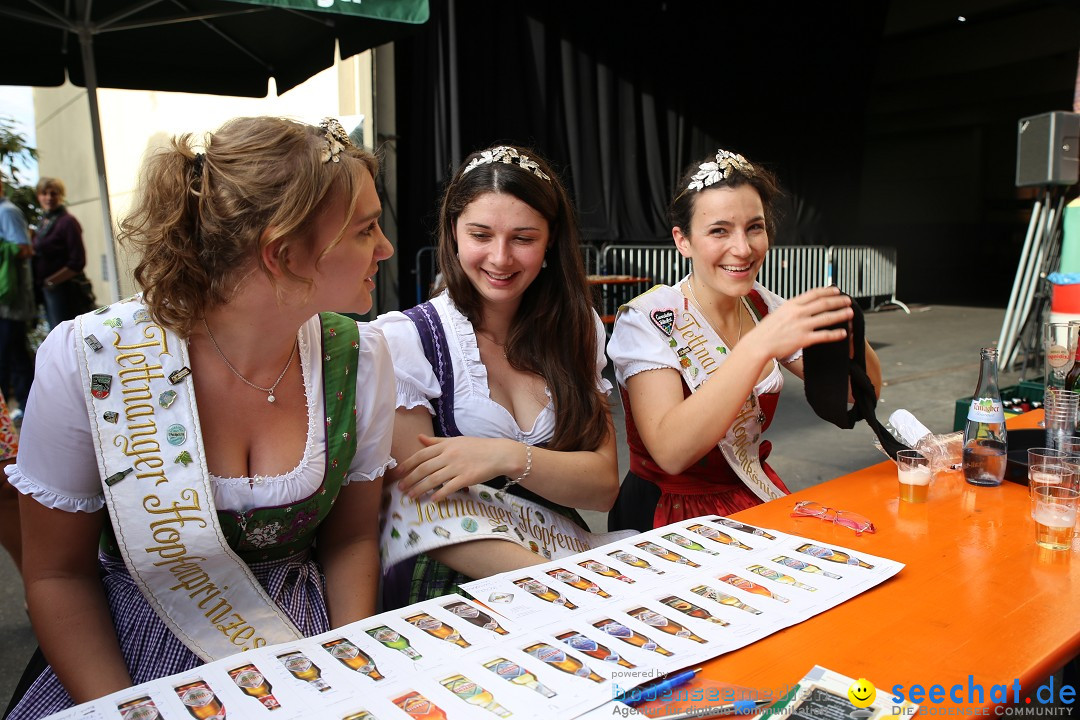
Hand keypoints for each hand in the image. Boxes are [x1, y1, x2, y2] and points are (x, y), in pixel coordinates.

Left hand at [396, 435, 519, 501]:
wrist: (499, 453)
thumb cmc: (477, 447)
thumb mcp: (455, 440)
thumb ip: (436, 441)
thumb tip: (419, 438)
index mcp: (445, 445)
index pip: (421, 455)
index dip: (408, 464)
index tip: (397, 473)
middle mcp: (449, 455)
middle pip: (424, 468)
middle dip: (410, 479)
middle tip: (400, 488)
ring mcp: (458, 466)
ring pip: (434, 479)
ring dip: (420, 489)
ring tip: (411, 496)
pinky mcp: (467, 478)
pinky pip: (450, 487)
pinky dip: (440, 494)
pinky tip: (432, 500)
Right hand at [745, 286, 852, 360]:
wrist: (758, 344)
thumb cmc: (765, 331)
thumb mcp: (778, 314)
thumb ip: (791, 310)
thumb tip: (801, 307)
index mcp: (791, 305)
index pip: (814, 294)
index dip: (827, 291)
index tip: (836, 290)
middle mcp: (798, 313)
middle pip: (823, 304)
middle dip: (838, 301)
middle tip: (848, 301)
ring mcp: (801, 326)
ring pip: (827, 318)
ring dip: (841, 315)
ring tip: (850, 313)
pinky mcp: (803, 339)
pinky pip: (824, 335)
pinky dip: (836, 334)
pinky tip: (843, 333)